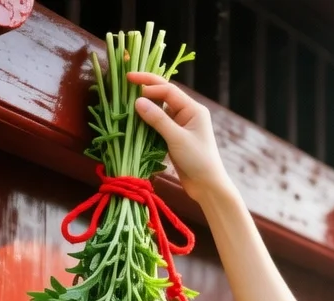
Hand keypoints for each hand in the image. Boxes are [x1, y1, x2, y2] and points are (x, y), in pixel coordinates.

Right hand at [128, 71, 233, 203]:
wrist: (207, 186)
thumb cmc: (198, 160)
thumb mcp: (177, 138)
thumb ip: (157, 119)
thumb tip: (137, 101)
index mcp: (193, 109)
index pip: (168, 90)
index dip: (149, 84)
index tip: (130, 82)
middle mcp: (188, 113)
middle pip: (164, 95)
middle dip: (147, 88)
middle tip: (127, 81)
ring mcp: (181, 125)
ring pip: (159, 110)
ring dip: (145, 106)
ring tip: (126, 102)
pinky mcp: (174, 137)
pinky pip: (158, 124)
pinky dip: (147, 121)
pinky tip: (134, 121)